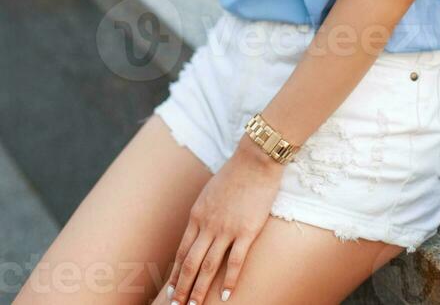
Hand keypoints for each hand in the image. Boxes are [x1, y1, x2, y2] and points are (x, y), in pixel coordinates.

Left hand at [165, 136, 283, 303]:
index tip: (172, 290)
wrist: (255, 160)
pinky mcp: (247, 231)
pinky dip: (229, 281)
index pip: (182, 251)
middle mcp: (208, 224)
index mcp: (197, 215)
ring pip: (209, 266)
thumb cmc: (235, 174)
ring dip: (200, 289)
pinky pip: (235, 261)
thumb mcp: (209, 192)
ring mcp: (227, 229)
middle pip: (191, 263)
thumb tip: (198, 228)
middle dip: (182, 288)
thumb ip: (203, 213)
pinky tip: (225, 296)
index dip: (177, 273)